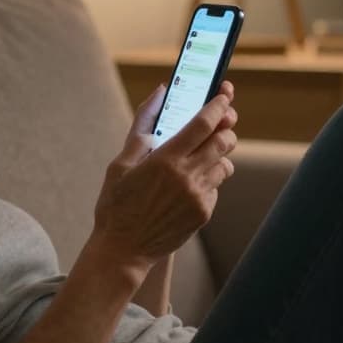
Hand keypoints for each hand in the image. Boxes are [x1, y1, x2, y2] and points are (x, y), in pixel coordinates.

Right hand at [89, 81, 237, 275]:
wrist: (123, 250)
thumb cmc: (117, 204)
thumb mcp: (121, 162)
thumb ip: (143, 124)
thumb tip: (160, 92)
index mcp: (165, 159)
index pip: (204, 123)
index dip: (218, 105)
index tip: (224, 95)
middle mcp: (186, 176)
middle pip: (224, 140)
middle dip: (225, 127)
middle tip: (219, 123)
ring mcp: (198, 196)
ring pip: (224, 164)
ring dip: (217, 155)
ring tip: (198, 158)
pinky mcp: (203, 213)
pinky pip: (216, 187)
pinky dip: (208, 180)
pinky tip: (186, 186)